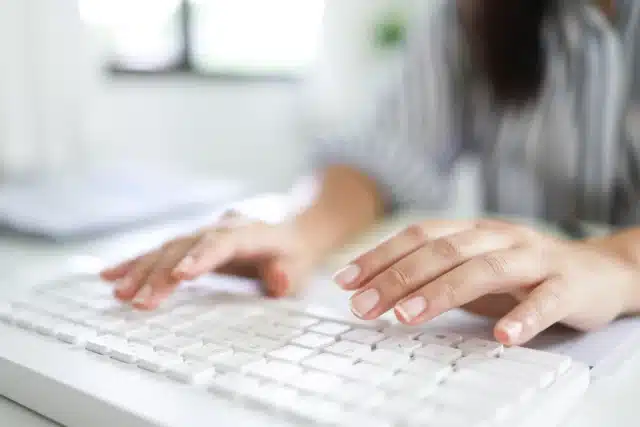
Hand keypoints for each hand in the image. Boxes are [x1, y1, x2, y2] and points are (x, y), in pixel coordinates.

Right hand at [100, 212, 317, 309]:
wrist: (289, 236)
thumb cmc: (293, 257)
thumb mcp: (300, 268)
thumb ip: (288, 275)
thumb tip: (277, 281)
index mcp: (250, 233)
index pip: (222, 243)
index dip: (200, 258)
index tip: (179, 276)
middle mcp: (220, 229)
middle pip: (186, 248)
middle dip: (161, 275)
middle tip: (139, 301)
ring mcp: (202, 235)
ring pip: (167, 249)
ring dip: (141, 271)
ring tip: (118, 291)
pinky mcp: (190, 245)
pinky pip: (160, 253)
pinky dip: (136, 264)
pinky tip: (111, 274)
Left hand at [333, 219, 638, 344]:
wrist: (599, 271)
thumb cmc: (524, 272)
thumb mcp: (474, 267)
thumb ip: (437, 274)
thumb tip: (380, 292)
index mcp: (473, 231)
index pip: (419, 236)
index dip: (380, 255)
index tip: (345, 280)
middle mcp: (499, 237)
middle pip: (442, 252)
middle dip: (397, 278)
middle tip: (362, 306)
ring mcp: (534, 257)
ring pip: (484, 270)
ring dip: (441, 292)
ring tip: (407, 317)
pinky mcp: (568, 285)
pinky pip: (545, 301)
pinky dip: (523, 317)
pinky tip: (501, 336)